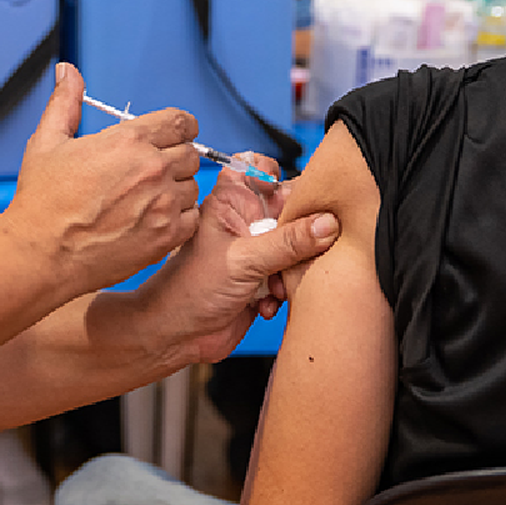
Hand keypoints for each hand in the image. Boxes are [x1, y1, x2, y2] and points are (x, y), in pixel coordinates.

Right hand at [4, 63, 201, 297]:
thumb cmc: (42, 202)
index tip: (172, 136)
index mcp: (129, 140)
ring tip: (146, 199)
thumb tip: (68, 72)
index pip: (181, 121)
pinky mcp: (167, 236)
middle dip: (175, 158)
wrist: (41, 255)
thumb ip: (65, 102)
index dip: (178, 127)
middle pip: (191, 153)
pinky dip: (179, 219)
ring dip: (176, 189)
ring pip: (192, 187)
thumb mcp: (47, 141)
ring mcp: (163, 204)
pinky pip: (192, 219)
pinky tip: (152, 220)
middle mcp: (153, 168)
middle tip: (151, 172)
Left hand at [138, 164, 338, 364]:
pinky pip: (294, 273)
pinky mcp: (266, 277)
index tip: (289, 196)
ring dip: (294, 265)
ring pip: (298, 244)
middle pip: (290, 207)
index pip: (259, 168)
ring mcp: (258, 250)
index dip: (277, 176)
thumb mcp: (243, 260)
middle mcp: (247, 221)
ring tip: (276, 284)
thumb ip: (287, 242)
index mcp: (231, 202)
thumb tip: (327, 223)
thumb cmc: (189, 289)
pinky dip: (286, 288)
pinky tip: (266, 302)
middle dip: (302, 230)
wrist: (178, 335)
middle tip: (302, 247)